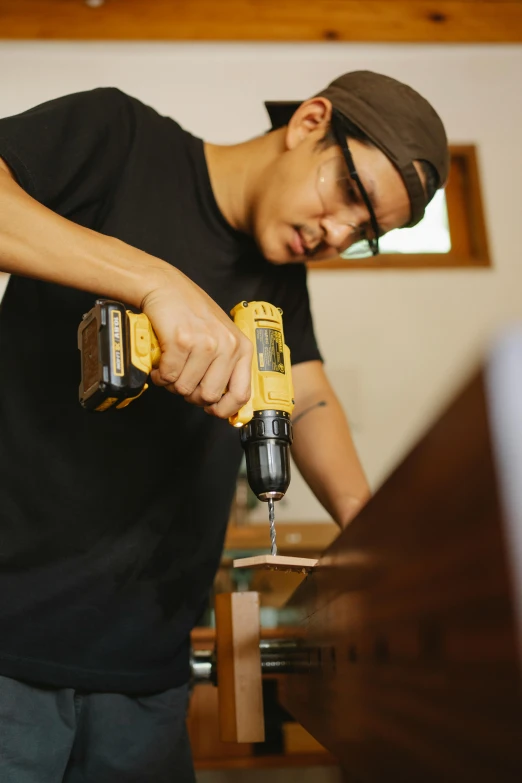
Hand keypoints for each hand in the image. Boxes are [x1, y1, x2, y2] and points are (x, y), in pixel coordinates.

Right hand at [141, 268, 252, 418]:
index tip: (212, 410)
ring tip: (171, 365)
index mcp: (242, 347)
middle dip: (190, 393)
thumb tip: (226, 406)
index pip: (242, 394)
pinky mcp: (181, 341)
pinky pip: (168, 376)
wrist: (166, 287)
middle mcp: (227, 345)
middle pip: (208, 396)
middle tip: (183, 377)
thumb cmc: (192, 314)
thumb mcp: (221, 338)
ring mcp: (205, 343)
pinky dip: (160, 374)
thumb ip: (227, 367)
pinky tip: (161, 361)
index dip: (224, 409)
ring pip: (184, 388)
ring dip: (172, 382)